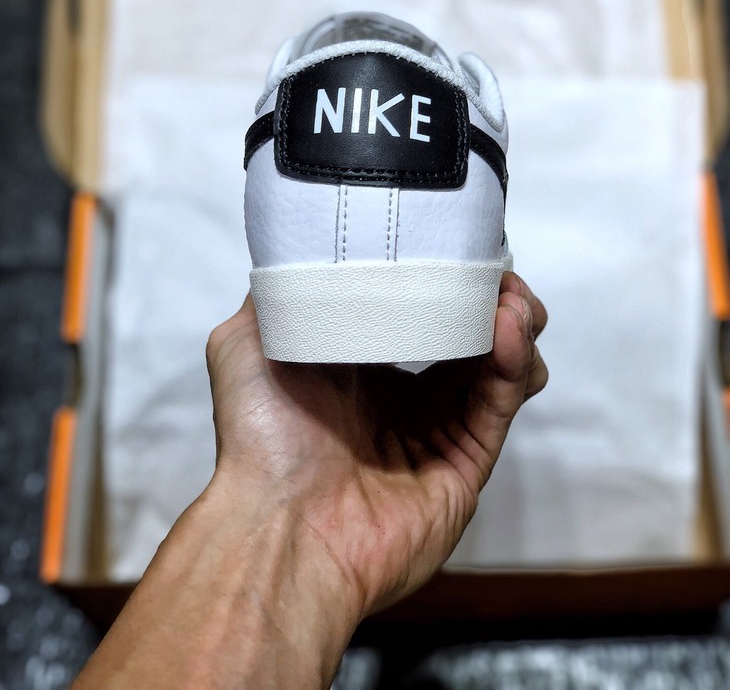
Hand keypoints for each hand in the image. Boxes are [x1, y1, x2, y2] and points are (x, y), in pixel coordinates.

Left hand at [206, 271, 547, 620]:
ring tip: (509, 298)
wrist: (277, 523)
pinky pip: (499, 405)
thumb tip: (299, 251)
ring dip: (514, 324)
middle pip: (471, 340)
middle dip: (494, 299)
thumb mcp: (244, 341)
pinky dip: (513, 361)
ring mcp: (437, 435)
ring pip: (498, 369)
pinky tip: (508, 326)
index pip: (420, 316)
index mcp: (359, 372)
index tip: (460, 251)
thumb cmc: (258, 435)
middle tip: (496, 275)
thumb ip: (278, 293)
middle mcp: (402, 402)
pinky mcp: (465, 467)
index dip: (445, 282)